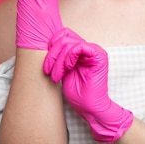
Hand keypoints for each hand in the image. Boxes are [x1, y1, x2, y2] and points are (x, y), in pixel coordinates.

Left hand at [43, 28, 133, 142]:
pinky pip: (79, 47)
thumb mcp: (62, 71)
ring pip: (69, 42)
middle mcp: (88, 47)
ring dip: (58, 60)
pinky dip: (68, 57)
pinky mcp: (99, 56)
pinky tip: (67, 69)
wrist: (90, 108)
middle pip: (64, 37)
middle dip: (52, 54)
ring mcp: (94, 50)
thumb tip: (45, 46)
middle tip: (48, 71)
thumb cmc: (78, 93)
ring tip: (56, 76)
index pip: (63, 35)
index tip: (46, 65)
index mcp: (80, 49)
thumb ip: (59, 57)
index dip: (51, 46)